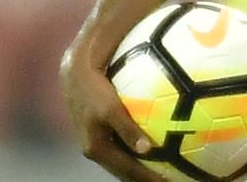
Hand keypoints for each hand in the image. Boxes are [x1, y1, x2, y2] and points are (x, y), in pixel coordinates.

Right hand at [59, 46, 168, 181]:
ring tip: (164, 170)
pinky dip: (138, 151)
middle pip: (125, 171)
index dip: (147, 179)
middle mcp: (96, 149)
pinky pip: (123, 146)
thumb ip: (128, 130)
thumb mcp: (110, 109)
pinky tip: (155, 148)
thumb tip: (147, 150)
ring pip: (124, 161)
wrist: (75, 74)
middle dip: (145, 178)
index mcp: (97, 149)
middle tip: (170, 179)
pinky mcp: (102, 130)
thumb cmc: (94, 90)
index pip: (127, 171)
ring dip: (142, 167)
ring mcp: (99, 141)